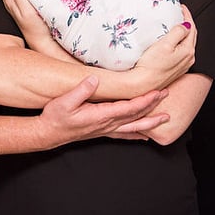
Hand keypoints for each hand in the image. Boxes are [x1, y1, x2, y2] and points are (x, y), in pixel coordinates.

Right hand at [38, 75, 170, 145]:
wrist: (48, 133)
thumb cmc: (55, 117)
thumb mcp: (64, 101)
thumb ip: (80, 91)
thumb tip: (95, 79)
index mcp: (101, 115)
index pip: (128, 108)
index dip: (144, 100)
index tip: (157, 92)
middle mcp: (107, 124)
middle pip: (135, 116)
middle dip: (153, 106)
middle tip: (167, 95)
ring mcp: (105, 129)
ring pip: (133, 126)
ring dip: (150, 121)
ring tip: (165, 118)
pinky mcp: (102, 131)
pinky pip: (124, 133)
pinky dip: (136, 134)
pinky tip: (145, 136)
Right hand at [129, 4, 196, 91]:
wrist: (142, 84)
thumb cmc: (152, 65)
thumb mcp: (165, 44)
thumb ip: (178, 32)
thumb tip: (186, 24)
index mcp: (188, 51)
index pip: (191, 28)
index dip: (187, 15)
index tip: (181, 7)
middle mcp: (188, 59)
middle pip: (191, 36)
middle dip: (187, 23)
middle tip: (179, 13)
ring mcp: (182, 65)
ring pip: (186, 44)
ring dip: (183, 33)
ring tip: (175, 24)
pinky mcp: (175, 69)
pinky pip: (181, 51)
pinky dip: (179, 42)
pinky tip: (172, 40)